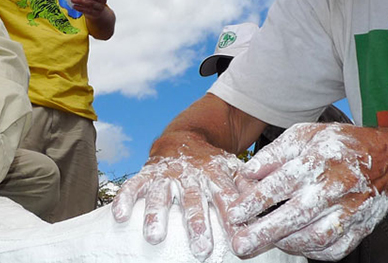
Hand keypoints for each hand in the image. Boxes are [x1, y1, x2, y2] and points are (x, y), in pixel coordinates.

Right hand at [111, 145, 249, 261]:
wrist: (184, 138)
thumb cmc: (212, 165)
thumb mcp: (233, 170)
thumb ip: (246, 187)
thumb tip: (267, 205)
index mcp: (214, 175)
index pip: (225, 198)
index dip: (231, 218)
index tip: (238, 240)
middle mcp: (189, 176)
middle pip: (193, 200)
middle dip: (196, 224)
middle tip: (201, 249)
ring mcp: (166, 175)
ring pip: (160, 195)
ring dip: (156, 215)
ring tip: (155, 237)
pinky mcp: (146, 174)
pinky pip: (133, 186)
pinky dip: (125, 199)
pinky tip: (119, 216)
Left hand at [226, 123, 387, 259]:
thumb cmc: (342, 145)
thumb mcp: (306, 134)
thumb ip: (275, 153)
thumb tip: (248, 173)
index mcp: (320, 159)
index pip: (282, 183)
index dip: (254, 201)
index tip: (234, 213)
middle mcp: (337, 187)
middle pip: (296, 215)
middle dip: (264, 232)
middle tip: (241, 244)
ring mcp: (352, 210)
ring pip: (317, 236)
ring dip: (287, 244)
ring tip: (265, 243)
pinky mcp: (362, 228)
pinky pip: (336, 248)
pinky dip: (313, 252)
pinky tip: (296, 246)